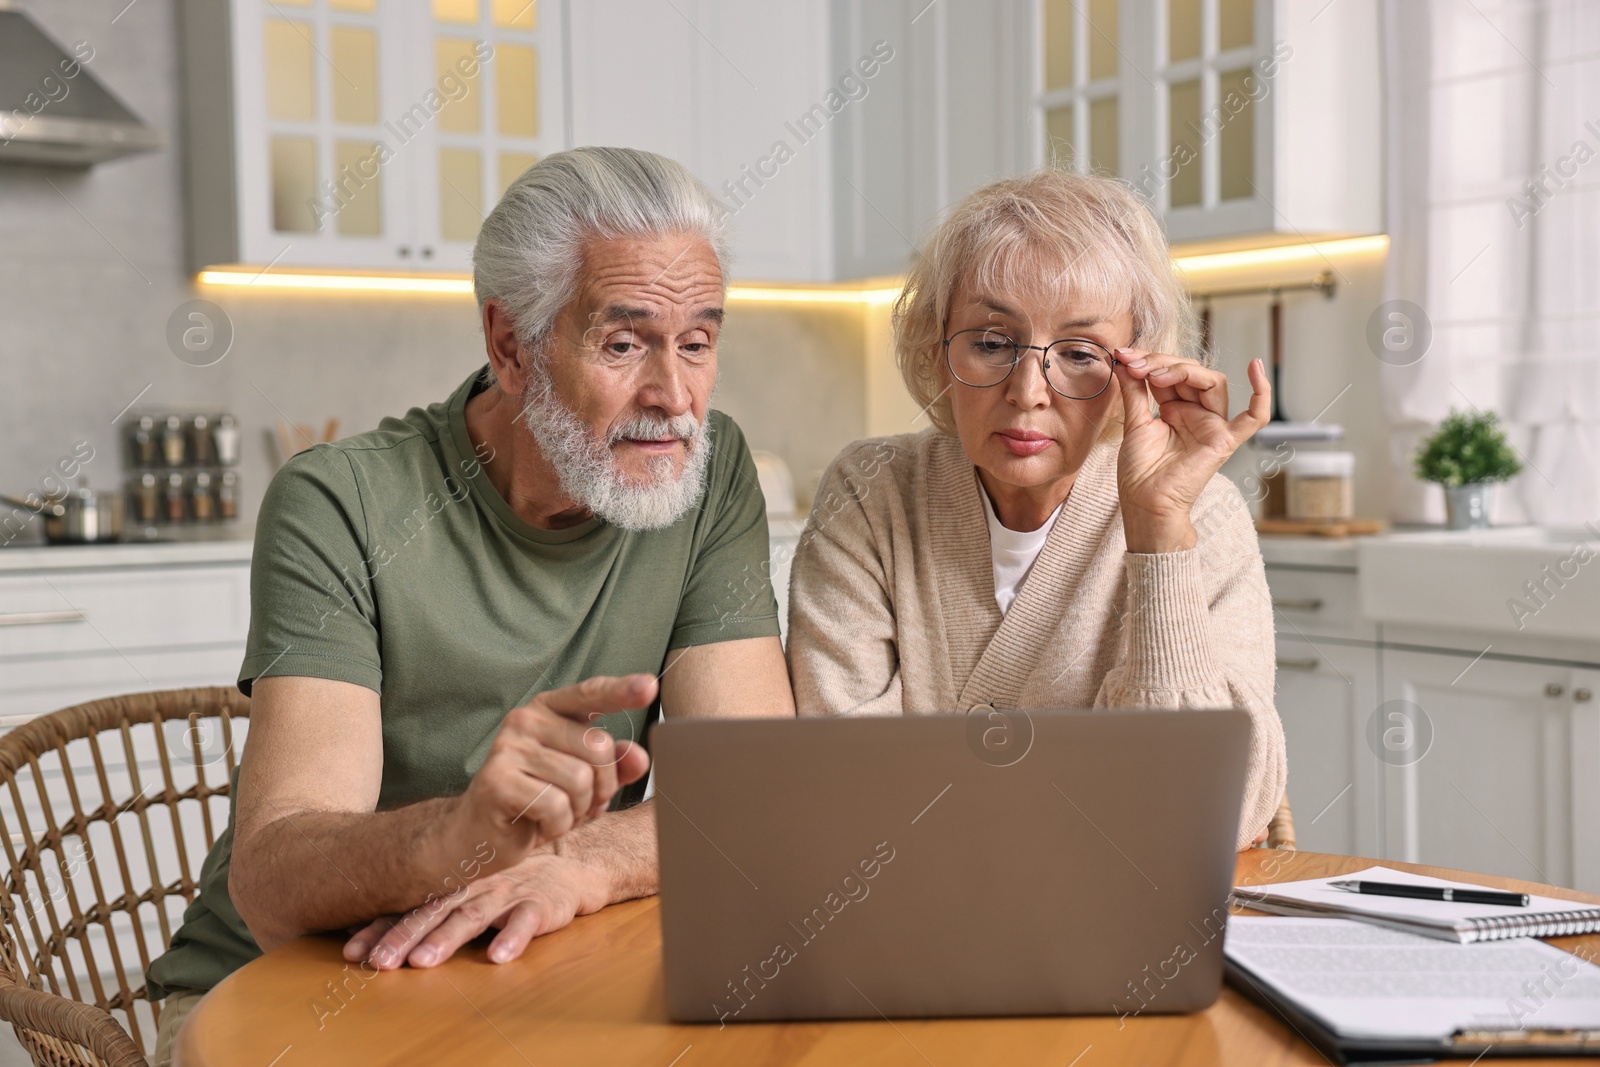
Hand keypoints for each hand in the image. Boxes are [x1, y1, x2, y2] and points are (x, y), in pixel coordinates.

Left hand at [344, 851, 605, 969]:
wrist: (568, 868)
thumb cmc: (506, 883)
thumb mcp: (465, 889)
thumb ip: (424, 905)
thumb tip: (362, 926)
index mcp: (452, 885)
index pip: (410, 906)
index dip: (381, 927)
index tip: (353, 951)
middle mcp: (474, 885)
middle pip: (434, 912)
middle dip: (404, 937)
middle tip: (380, 962)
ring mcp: (506, 893)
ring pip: (473, 916)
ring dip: (447, 939)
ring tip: (424, 962)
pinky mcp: (539, 903)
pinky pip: (525, 920)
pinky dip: (513, 937)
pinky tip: (499, 957)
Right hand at [449, 675, 653, 871]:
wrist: (478, 836)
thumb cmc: (535, 802)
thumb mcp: (582, 783)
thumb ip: (612, 767)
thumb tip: (640, 758)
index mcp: (547, 710)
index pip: (590, 694)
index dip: (621, 691)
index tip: (649, 686)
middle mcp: (525, 720)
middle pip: (598, 747)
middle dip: (602, 786)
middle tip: (581, 803)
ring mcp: (507, 748)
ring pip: (580, 780)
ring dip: (577, 810)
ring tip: (555, 814)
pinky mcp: (497, 780)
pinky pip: (556, 805)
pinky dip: (557, 825)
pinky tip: (537, 824)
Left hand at [1113, 352, 1270, 552]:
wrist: (1144, 505)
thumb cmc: (1140, 473)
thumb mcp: (1134, 423)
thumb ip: (1134, 391)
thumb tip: (1126, 360)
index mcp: (1175, 410)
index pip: (1172, 374)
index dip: (1151, 361)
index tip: (1125, 357)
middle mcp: (1197, 415)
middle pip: (1192, 373)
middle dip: (1163, 363)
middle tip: (1137, 365)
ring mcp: (1212, 426)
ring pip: (1213, 383)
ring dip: (1184, 371)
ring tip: (1156, 375)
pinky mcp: (1224, 441)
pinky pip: (1253, 418)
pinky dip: (1261, 393)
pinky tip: (1256, 367)